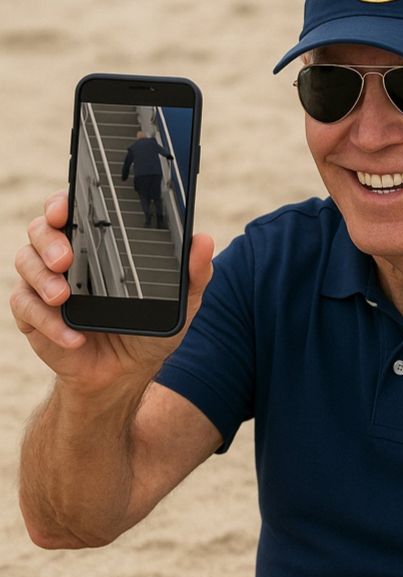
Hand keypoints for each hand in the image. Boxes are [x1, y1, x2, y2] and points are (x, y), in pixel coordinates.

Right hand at [10, 188, 214, 391]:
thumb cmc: (147, 329)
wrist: (124, 375)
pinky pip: (25, 307)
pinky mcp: (34, 316)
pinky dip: (49, 322)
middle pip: (40, 229)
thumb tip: (203, 240)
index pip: (72, 208)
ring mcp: (46, 285)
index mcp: (96, 243)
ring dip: (42, 278)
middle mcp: (65, 258)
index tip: (66, 207)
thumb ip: (193, 273)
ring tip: (63, 296)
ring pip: (25, 262)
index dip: (62, 202)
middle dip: (49, 239)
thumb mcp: (179, 304)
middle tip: (66, 258)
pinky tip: (73, 336)